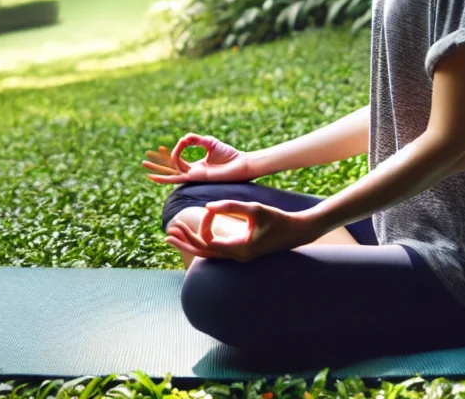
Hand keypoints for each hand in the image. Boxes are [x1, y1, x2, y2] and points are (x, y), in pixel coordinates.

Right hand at [140, 134, 255, 183]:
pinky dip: (164, 177)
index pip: (179, 160)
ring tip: (144, 164)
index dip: (172, 151)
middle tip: (144, 160)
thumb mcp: (209, 142)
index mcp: (197, 165)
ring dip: (157, 169)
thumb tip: (183, 138)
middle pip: (170, 168)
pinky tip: (153, 176)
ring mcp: (193, 175)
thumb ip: (195, 140)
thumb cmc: (229, 155)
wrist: (240, 164)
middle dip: (157, 164)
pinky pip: (176, 178)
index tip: (178, 142)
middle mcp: (193, 172)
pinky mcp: (195, 177)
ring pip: (170, 173)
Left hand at [164, 201, 318, 262]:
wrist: (297, 232)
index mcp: (240, 250)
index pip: (210, 243)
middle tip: (168, 232)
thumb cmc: (278, 219)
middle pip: (203, 254)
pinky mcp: (240, 252)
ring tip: (173, 235)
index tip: (209, 209)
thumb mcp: (254, 208)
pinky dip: (202, 243)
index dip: (202, 227)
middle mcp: (237, 257)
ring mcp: (239, 257)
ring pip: (208, 254)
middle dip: (185, 243)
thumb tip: (208, 206)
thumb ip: (230, 206)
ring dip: (190, 244)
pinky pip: (216, 251)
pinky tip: (193, 235)